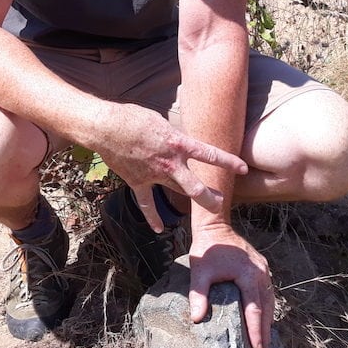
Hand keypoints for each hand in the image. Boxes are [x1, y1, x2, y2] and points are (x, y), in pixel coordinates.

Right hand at [93, 103, 246, 230]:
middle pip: (196, 186)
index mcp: (178, 143)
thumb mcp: (160, 121)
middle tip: (221, 200)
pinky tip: (158, 229)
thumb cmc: (132, 117)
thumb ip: (172, 135)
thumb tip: (178, 141)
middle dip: (211, 196)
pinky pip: (146, 203)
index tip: (242, 168)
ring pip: (178, 192)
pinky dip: (152, 217)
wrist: (106, 127)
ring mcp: (154, 174)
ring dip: (192, 198)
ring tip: (207, 206)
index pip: (210, 154)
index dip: (228, 162)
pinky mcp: (138, 182)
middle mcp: (170, 163)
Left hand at [188, 224, 273, 347]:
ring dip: (267, 318)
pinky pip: (267, 289)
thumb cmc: (206, 248)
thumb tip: (196, 318)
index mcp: (249, 276)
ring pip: (270, 299)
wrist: (214, 226)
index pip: (255, 309)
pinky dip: (266, 304)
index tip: (258, 347)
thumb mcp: (200, 271)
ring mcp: (263, 269)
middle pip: (267, 307)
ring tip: (264, 337)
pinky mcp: (261, 266)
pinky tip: (262, 315)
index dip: (256, 330)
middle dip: (265, 329)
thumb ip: (199, 295)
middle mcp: (261, 273)